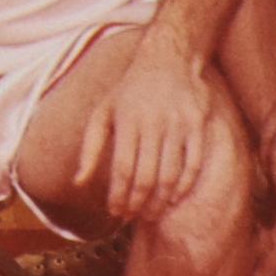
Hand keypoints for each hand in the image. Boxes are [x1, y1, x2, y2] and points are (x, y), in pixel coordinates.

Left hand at [75, 33, 214, 225]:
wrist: (167, 58)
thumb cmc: (129, 90)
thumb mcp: (103, 112)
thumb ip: (90, 149)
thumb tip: (78, 183)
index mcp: (126, 121)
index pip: (122, 169)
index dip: (118, 196)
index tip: (115, 212)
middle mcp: (153, 123)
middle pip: (146, 177)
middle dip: (137, 204)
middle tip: (132, 217)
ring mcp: (178, 125)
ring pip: (170, 175)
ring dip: (159, 201)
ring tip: (150, 214)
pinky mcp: (197, 126)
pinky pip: (193, 165)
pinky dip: (183, 187)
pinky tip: (172, 199)